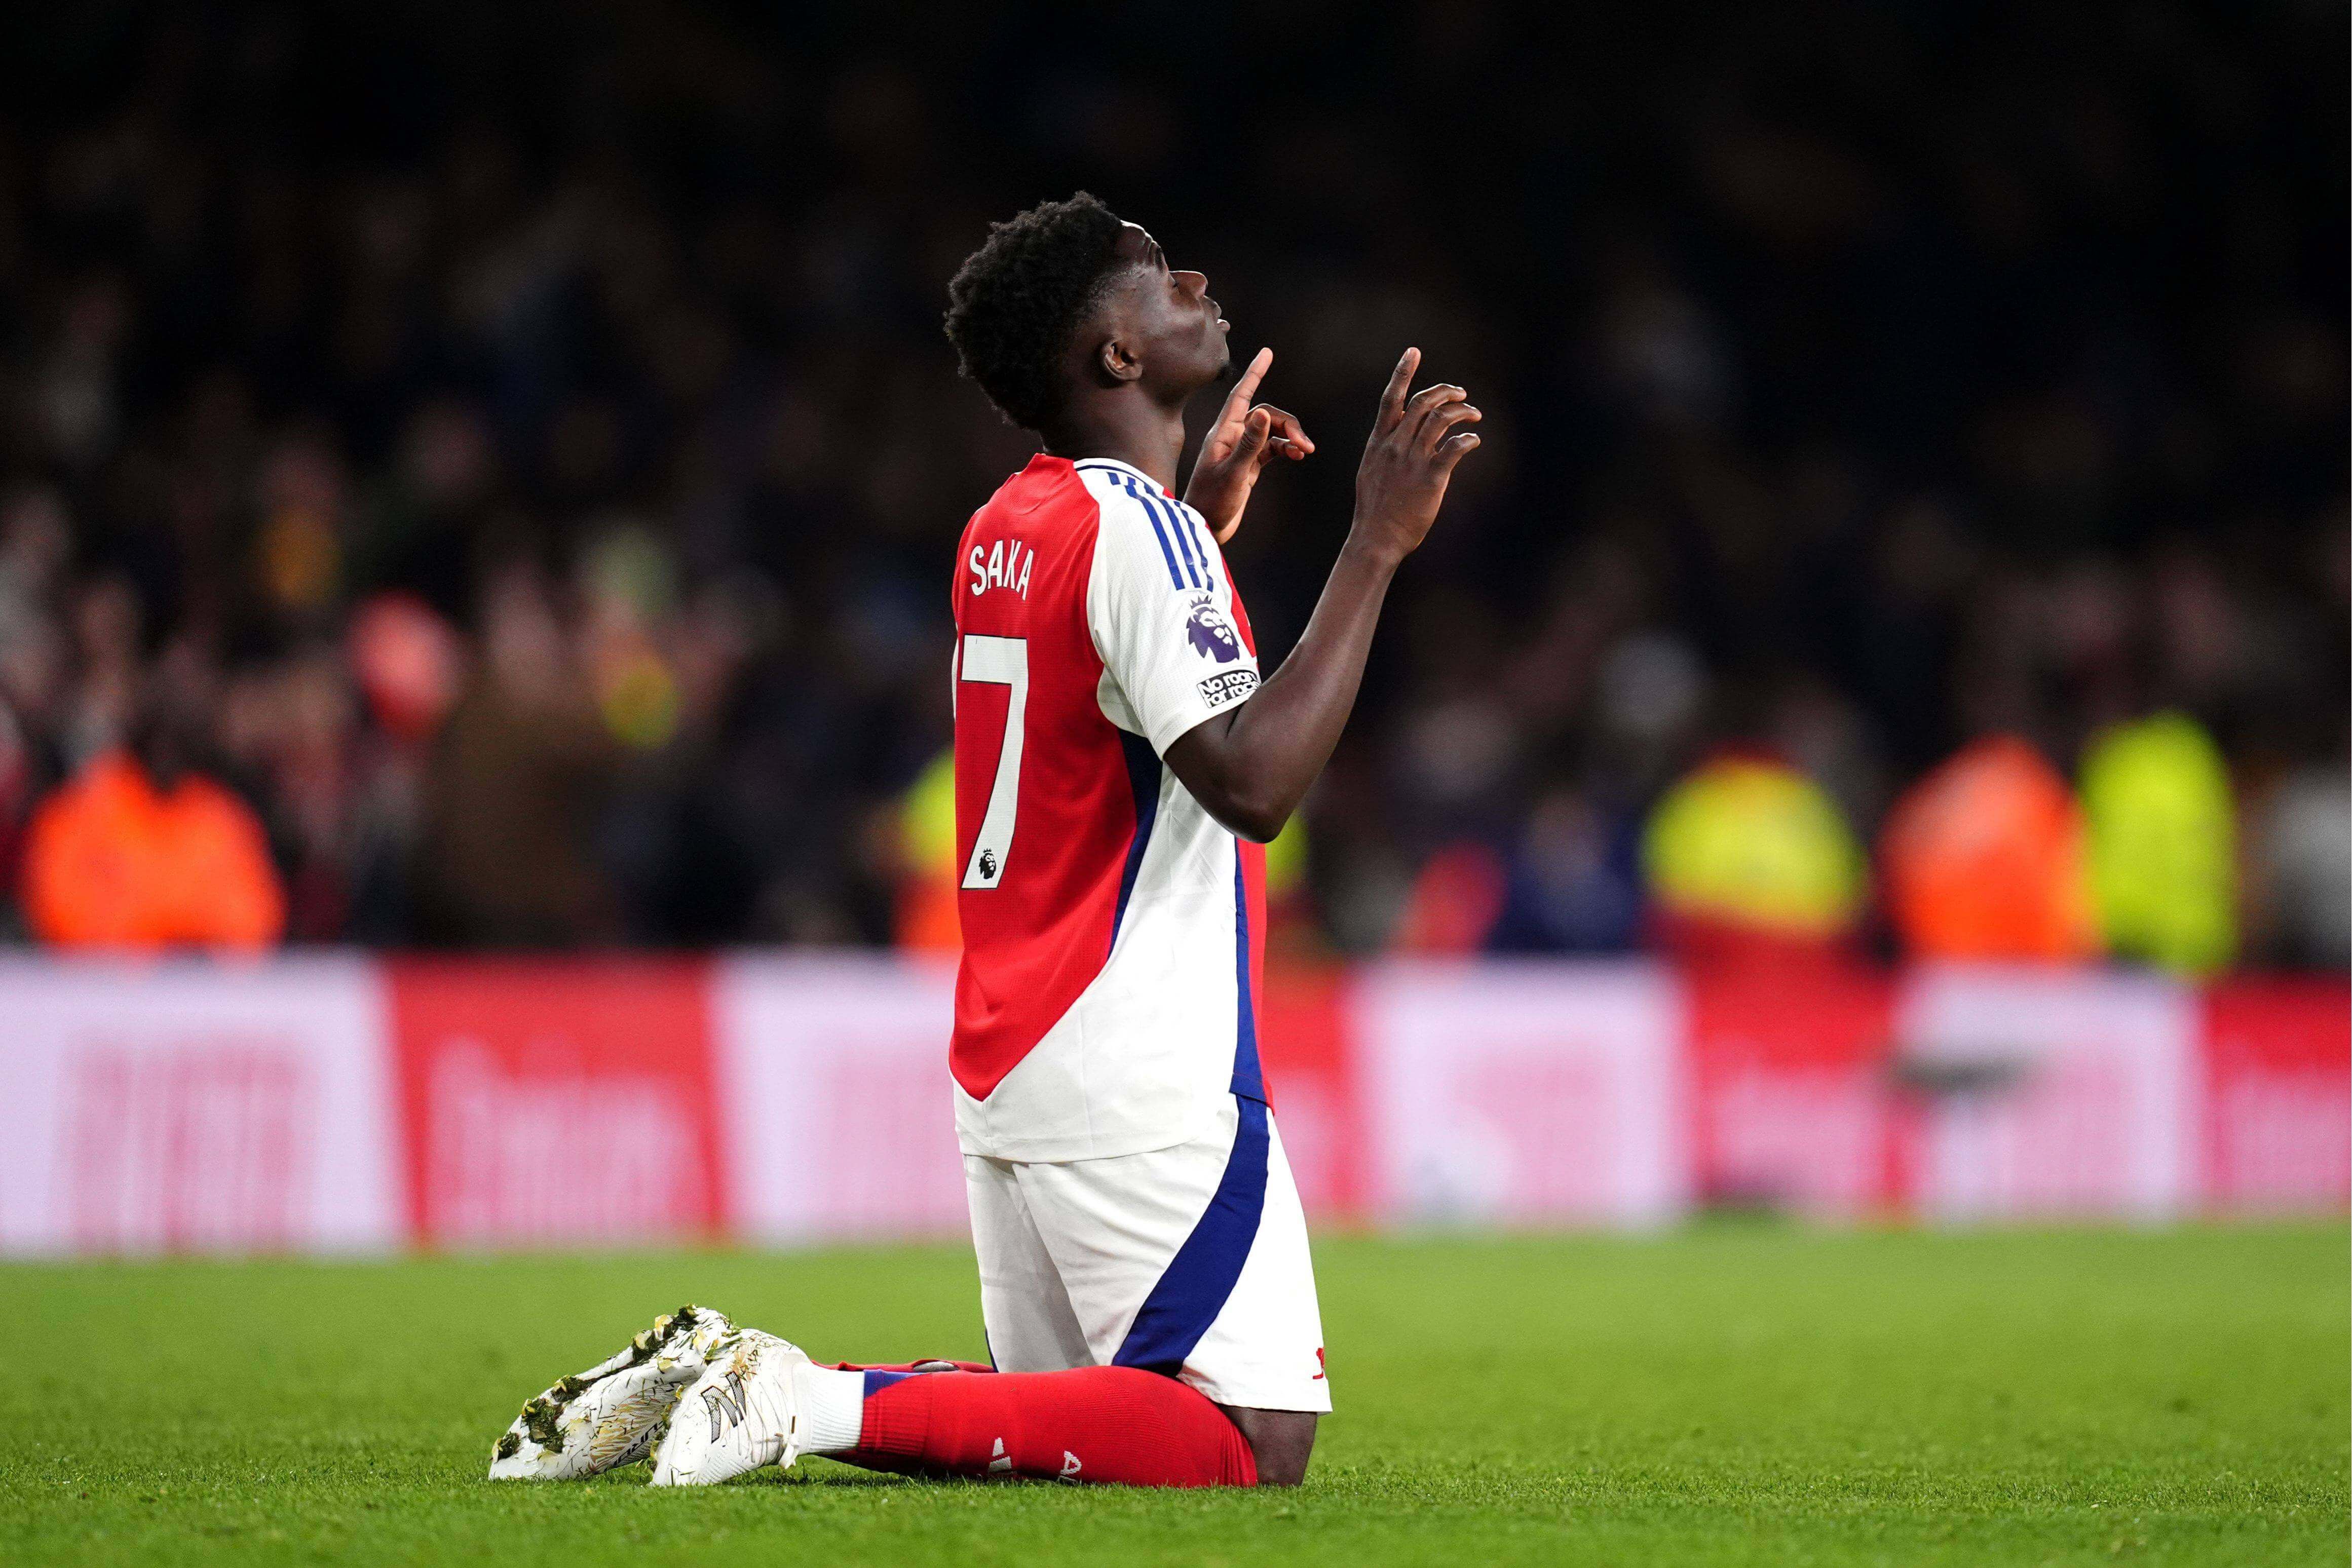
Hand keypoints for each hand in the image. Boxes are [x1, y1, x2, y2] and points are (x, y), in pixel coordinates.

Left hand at [1183, 347, 1313, 542]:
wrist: (1205, 528)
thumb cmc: (1211, 502)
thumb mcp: (1233, 472)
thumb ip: (1250, 444)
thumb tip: (1262, 413)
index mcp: (1223, 433)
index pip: (1241, 395)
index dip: (1255, 373)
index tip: (1267, 353)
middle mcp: (1232, 437)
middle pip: (1265, 415)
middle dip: (1287, 424)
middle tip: (1303, 443)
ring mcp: (1242, 451)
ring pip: (1271, 432)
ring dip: (1290, 438)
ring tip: (1305, 451)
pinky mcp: (1250, 466)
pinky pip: (1272, 448)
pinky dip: (1286, 449)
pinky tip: (1297, 455)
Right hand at [1348, 348, 1480, 565]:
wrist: (1376, 538)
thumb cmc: (1376, 509)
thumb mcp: (1373, 471)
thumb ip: (1388, 450)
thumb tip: (1406, 438)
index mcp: (1379, 442)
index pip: (1390, 399)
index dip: (1403, 372)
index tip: (1413, 351)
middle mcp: (1395, 446)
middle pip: (1422, 403)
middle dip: (1445, 392)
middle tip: (1461, 393)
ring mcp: (1412, 461)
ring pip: (1440, 419)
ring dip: (1461, 411)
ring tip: (1473, 414)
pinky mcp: (1431, 478)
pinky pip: (1454, 448)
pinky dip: (1468, 439)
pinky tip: (1474, 439)